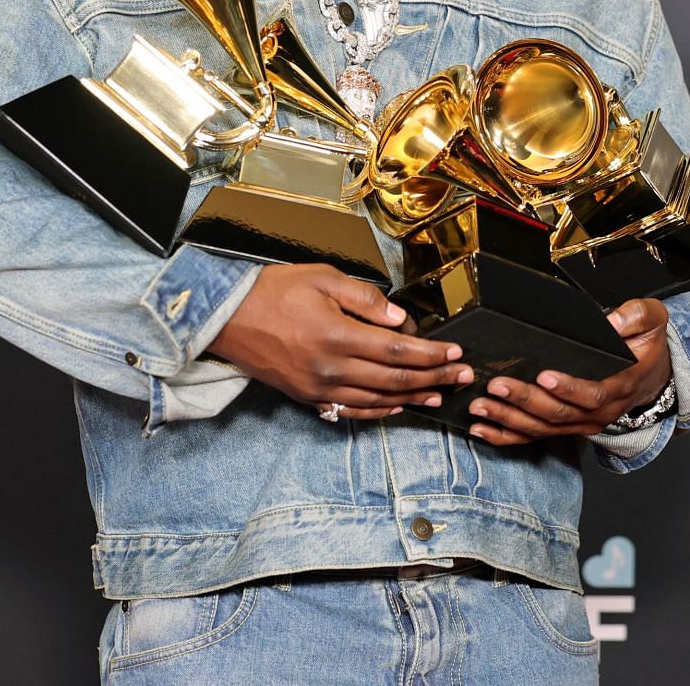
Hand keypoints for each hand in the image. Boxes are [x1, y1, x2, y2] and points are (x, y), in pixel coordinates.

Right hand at [207, 264, 470, 420]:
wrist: (227, 317)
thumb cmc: (273, 291)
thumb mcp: (323, 279)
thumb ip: (366, 299)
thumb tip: (401, 320)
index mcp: (338, 336)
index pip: (399, 351)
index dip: (432, 355)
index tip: (456, 353)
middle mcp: (331, 368)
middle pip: (395, 380)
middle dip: (434, 378)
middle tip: (463, 376)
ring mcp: (318, 388)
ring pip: (377, 400)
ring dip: (413, 398)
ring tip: (440, 394)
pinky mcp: (307, 397)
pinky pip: (351, 410)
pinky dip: (379, 410)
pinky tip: (398, 406)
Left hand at [466, 298, 672, 445]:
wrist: (652, 378)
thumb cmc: (646, 349)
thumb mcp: (652, 322)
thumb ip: (636, 316)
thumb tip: (613, 321)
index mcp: (619, 386)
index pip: (592, 394)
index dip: (568, 388)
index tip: (543, 376)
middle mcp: (598, 413)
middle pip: (559, 414)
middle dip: (525, 401)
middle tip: (497, 386)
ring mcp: (580, 423)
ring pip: (542, 428)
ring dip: (509, 419)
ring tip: (480, 406)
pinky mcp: (565, 427)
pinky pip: (534, 436)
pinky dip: (506, 436)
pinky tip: (481, 430)